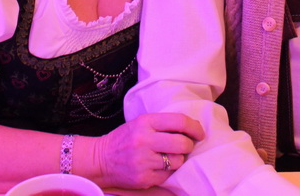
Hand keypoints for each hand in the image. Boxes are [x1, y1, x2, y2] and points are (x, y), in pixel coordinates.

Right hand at [80, 113, 204, 188]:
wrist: (101, 159)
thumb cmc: (124, 139)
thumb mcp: (140, 123)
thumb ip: (162, 124)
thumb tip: (191, 128)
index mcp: (145, 122)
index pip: (179, 121)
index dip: (194, 127)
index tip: (199, 132)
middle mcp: (144, 141)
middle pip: (182, 143)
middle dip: (189, 145)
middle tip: (186, 145)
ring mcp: (143, 161)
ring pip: (177, 161)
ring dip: (178, 159)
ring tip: (169, 156)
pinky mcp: (144, 178)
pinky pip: (168, 175)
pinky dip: (168, 171)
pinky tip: (160, 166)